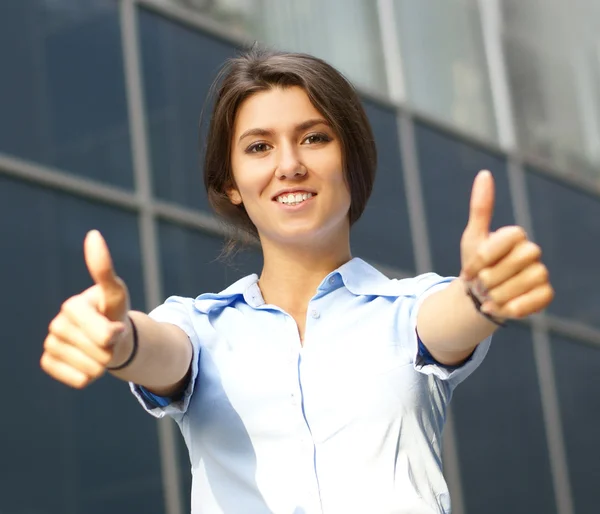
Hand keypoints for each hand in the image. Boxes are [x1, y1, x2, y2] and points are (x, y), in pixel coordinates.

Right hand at [40, 230, 130, 387]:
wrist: (111, 338)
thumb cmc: (114, 314)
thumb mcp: (116, 295)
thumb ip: (104, 270)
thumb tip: (93, 234)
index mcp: (73, 305)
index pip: (104, 334)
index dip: (116, 334)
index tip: (115, 325)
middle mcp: (57, 323)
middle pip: (100, 353)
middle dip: (112, 349)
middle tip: (110, 338)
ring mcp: (51, 344)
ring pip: (91, 368)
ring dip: (103, 363)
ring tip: (100, 348)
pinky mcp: (49, 362)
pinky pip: (78, 380)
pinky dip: (89, 376)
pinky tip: (87, 361)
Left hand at [459, 170, 553, 319]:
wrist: (476, 296)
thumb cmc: (475, 264)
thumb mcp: (472, 237)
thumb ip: (480, 207)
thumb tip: (484, 173)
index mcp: (515, 236)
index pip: (509, 237)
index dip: (484, 257)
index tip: (468, 270)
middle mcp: (532, 252)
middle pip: (516, 262)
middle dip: (489, 278)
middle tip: (479, 285)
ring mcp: (540, 273)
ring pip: (524, 283)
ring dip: (497, 295)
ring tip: (487, 298)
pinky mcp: (545, 294)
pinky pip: (536, 300)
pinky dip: (513, 308)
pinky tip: (497, 308)